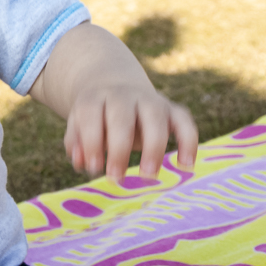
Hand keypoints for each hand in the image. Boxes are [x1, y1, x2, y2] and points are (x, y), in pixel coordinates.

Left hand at [64, 84, 197, 181]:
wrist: (114, 87)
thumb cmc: (95, 118)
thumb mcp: (79, 126)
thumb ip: (76, 143)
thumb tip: (82, 162)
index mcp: (95, 97)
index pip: (90, 113)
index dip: (91, 141)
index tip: (94, 168)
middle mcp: (123, 95)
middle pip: (122, 116)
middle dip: (119, 148)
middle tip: (115, 178)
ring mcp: (150, 100)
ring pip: (155, 116)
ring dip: (153, 146)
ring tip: (148, 175)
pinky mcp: (172, 110)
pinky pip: (185, 121)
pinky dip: (189, 141)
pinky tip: (186, 165)